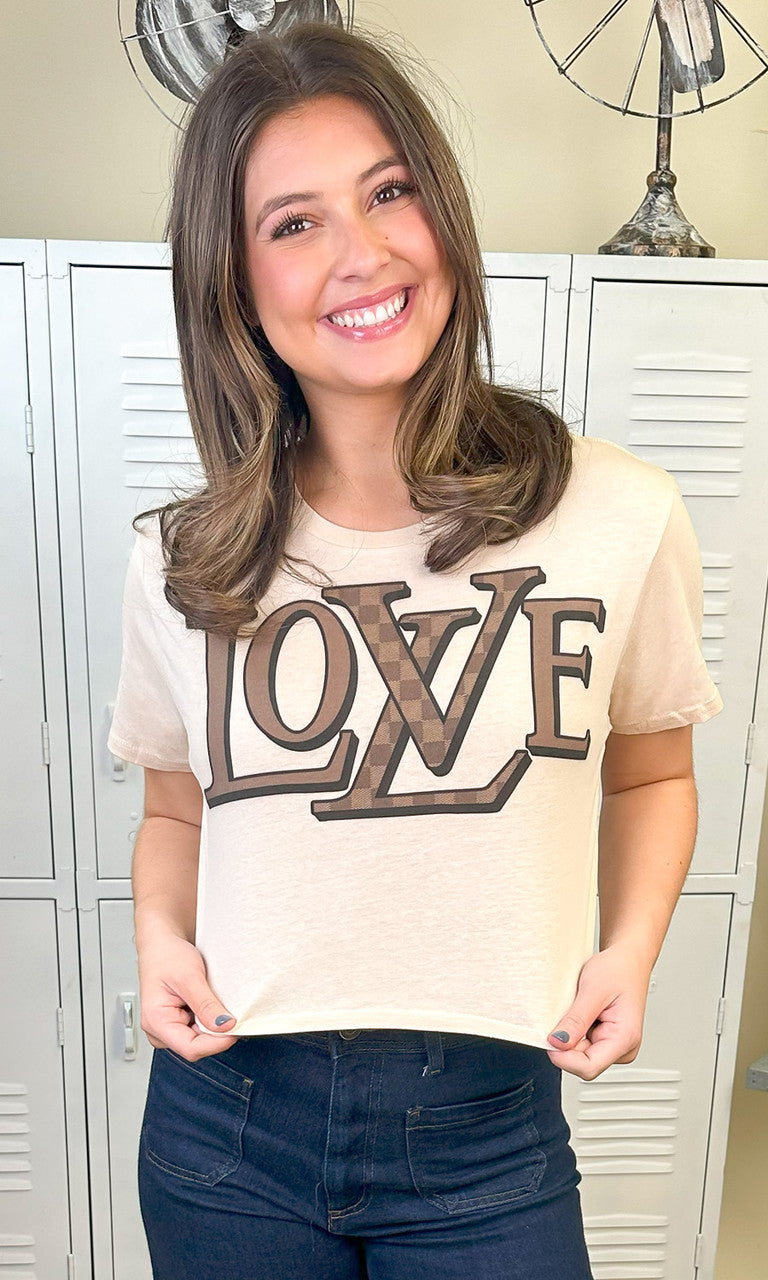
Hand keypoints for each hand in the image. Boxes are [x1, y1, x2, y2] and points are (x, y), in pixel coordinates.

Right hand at [137, 928, 238, 1060]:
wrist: (162, 945)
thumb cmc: (166, 956)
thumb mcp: (189, 977)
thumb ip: (206, 1005)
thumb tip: (225, 1026)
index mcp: (156, 1022)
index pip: (191, 1048)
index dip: (217, 1042)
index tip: (236, 1028)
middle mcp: (159, 1031)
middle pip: (197, 1046)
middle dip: (215, 1032)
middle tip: (228, 1009)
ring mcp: (167, 1030)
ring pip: (200, 1040)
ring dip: (212, 1025)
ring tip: (212, 1001)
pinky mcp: (177, 1025)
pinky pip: (199, 1032)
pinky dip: (209, 1020)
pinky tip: (208, 1004)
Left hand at [545, 942, 652, 1079]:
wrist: (628, 959)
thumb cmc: (619, 970)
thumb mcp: (592, 990)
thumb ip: (576, 1020)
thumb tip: (557, 1043)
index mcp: (625, 1038)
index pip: (588, 1067)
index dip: (564, 1057)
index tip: (549, 1038)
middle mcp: (623, 1048)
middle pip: (582, 1062)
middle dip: (567, 1042)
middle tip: (566, 1013)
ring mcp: (615, 1046)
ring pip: (580, 1055)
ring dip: (571, 1035)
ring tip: (579, 1009)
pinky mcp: (607, 1041)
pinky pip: (582, 1045)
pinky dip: (574, 1031)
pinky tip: (581, 1013)